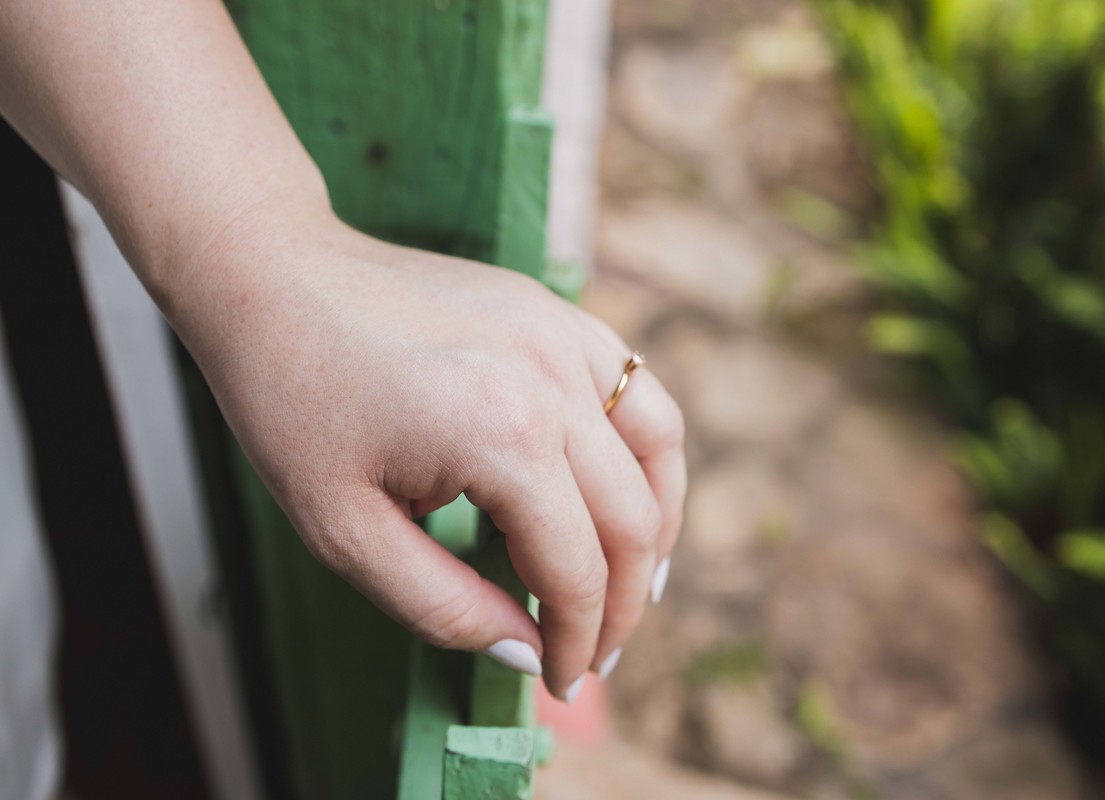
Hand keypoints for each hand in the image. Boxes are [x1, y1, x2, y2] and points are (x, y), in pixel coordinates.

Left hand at [170, 208, 685, 698]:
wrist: (276, 277)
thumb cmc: (294, 402)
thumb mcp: (342, 531)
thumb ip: (441, 605)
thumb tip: (525, 649)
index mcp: (504, 437)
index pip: (577, 570)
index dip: (576, 640)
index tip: (560, 680)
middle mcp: (555, 380)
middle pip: (633, 519)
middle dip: (622, 604)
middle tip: (593, 651)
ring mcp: (564, 335)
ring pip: (658, 448)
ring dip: (656, 527)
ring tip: (636, 582)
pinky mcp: (557, 314)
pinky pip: (638, 388)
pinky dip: (646, 452)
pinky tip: (622, 489)